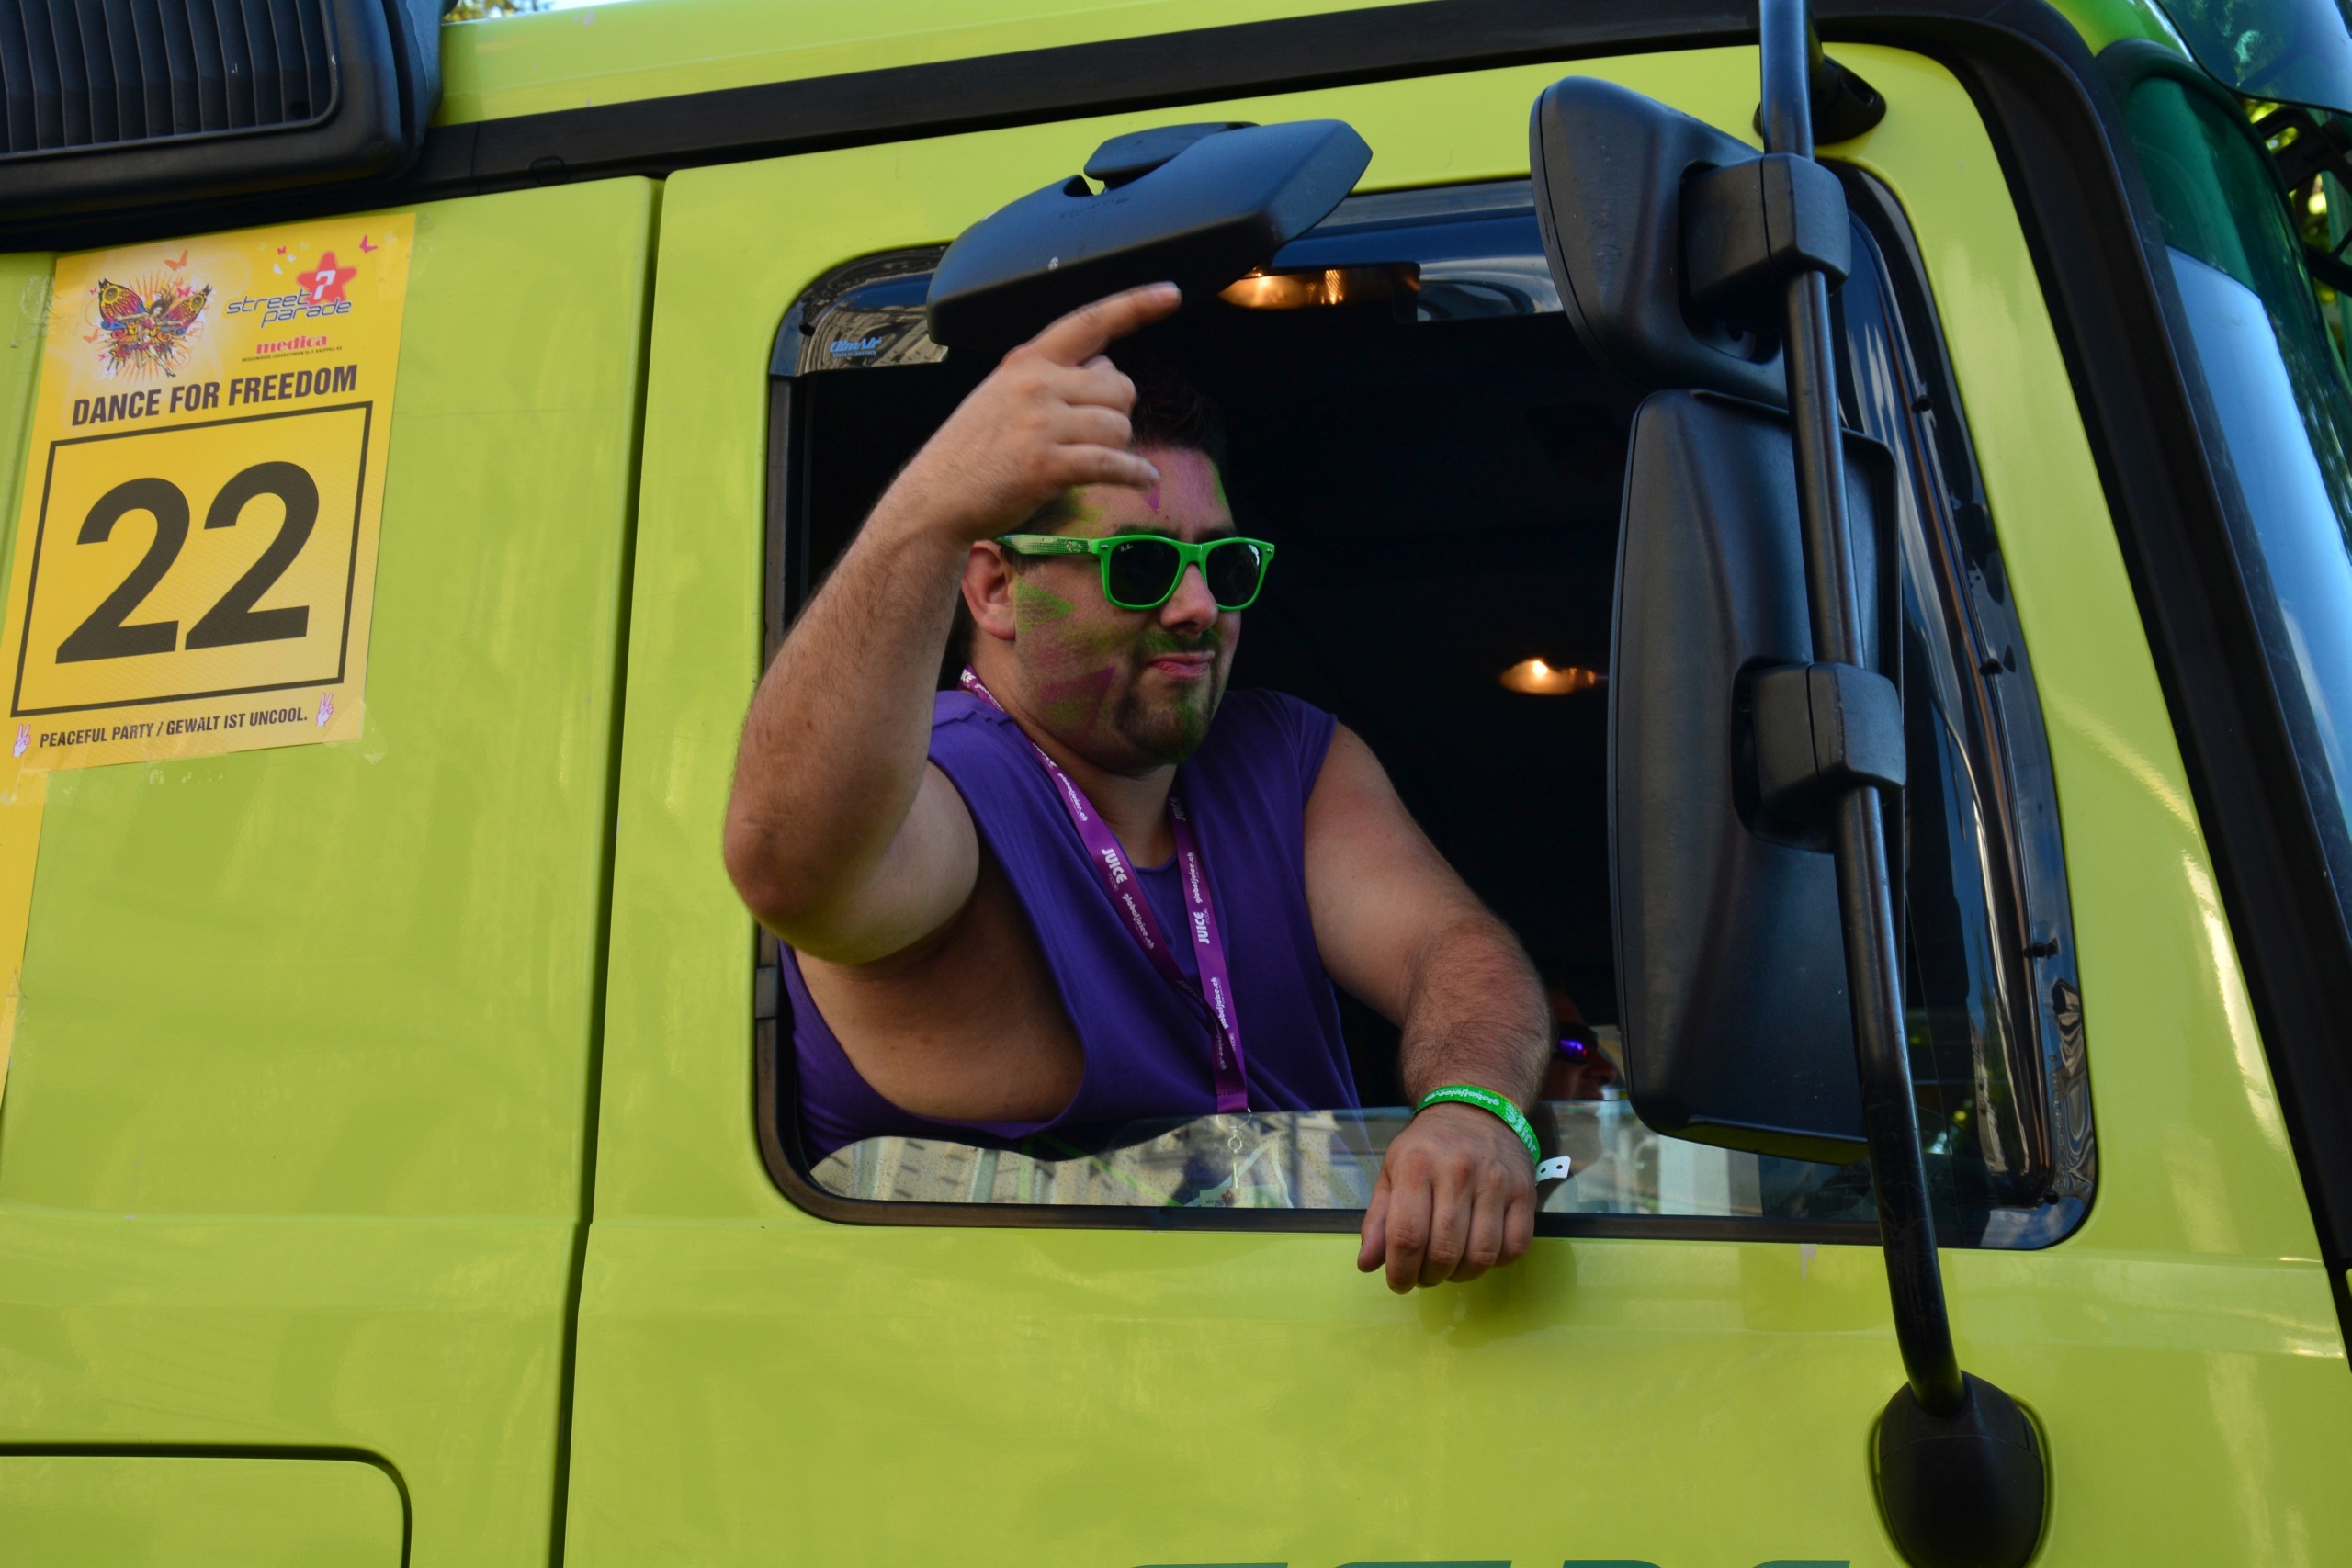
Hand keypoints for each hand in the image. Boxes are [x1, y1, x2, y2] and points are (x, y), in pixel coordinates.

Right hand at [876, 283, 1182, 542]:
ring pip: (1119, 427)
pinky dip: (1135, 475)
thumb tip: (1108, 368)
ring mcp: (1042, 424)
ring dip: (1115, 447)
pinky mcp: (1048, 466)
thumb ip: (1053, 376)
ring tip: (1086, 459)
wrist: (935, 499)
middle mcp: (1037, 384)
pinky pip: (1113, 464)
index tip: (1170, 293)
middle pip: (1120, 385)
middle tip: (1089, 434)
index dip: (1134, 305)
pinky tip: (1143, 480)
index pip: (1089, 321)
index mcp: (1027, 361)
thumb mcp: (1003, 394)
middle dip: (1116, 411)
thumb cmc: (972, 451)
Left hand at [1357, 1101, 1535, 1291]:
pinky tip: (1479, 1252)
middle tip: (1424, 1275)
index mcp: (1417, 1166)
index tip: (1398, 1283)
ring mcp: (1497, 1183)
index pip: (1407, 1236)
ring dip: (1461, 1275)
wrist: (1475, 1111)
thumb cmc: (1427, 1147)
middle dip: (1429, 1277)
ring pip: (1482, 1256)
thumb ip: (1378, 1219)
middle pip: (1445, 1252)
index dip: (1400, 1271)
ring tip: (1450, 1268)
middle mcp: (1458, 1172)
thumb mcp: (1392, 1172)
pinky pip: (1515, 1248)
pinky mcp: (1525, 1193)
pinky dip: (1496, 1263)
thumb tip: (1367, 1264)